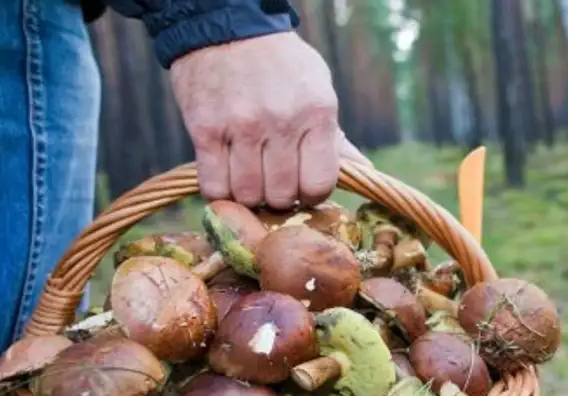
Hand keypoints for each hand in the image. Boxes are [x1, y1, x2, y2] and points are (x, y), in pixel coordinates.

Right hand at [170, 31, 372, 209]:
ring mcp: (241, 126)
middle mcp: (281, 121)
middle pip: (281, 195)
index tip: (301, 187)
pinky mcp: (205, 130)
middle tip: (272, 181)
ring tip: (249, 177)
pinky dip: (219, 190)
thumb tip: (362, 172)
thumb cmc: (280, 64)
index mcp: (316, 112)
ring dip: (248, 194)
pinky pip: (213, 185)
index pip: (319, 184)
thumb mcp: (318, 89)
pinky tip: (226, 176)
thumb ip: (335, 136)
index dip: (311, 195)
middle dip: (278, 196)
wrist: (227, 27)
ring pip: (246, 195)